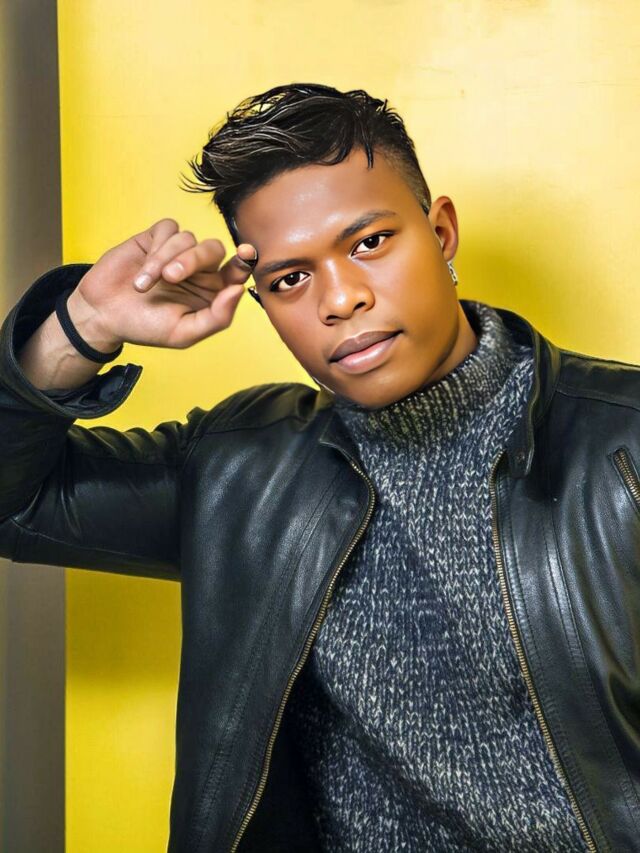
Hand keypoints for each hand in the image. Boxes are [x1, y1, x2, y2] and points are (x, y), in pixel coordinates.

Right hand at [68, 218, 256, 349]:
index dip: (245, 261)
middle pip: (213, 249)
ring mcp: (177, 252)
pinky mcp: (156, 239)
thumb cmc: (146, 327)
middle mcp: (199, 269)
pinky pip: (168, 229)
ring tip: (143, 285)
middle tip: (171, 277)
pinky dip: (157, 248)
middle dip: (193, 259)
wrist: (103, 315)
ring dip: (165, 259)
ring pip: (187, 238)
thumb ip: (217, 317)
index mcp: (212, 292)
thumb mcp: (184, 333)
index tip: (246, 253)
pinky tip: (143, 269)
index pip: (237, 271)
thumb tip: (238, 291)